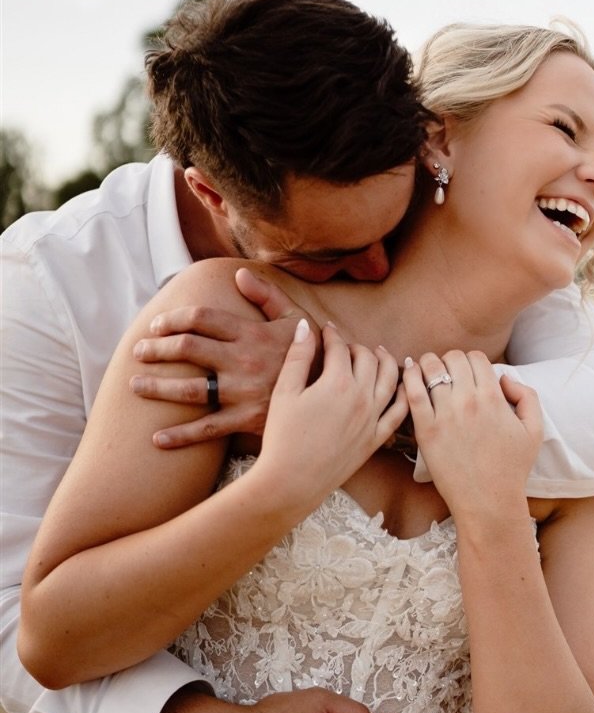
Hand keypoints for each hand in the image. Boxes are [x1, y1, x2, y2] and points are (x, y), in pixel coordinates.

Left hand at [131, 268, 301, 447]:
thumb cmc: (317, 356)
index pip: (202, 318)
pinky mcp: (245, 420)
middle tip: (138, 351)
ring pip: (189, 388)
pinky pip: (206, 429)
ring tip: (135, 384)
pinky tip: (156, 439)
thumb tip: (238, 274)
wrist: (338, 397)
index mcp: (252, 334)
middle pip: (187, 348)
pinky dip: (179, 436)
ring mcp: (242, 392)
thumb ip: (268, 296)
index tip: (158, 325)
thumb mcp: (298, 320)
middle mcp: (242, 361)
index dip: (174, 319)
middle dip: (156, 348)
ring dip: (157, 386)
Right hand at [254, 319, 407, 513]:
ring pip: (391, 378)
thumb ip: (298, 357)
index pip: (341, 348)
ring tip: (377, 354)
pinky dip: (403, 393)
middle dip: (357, 347)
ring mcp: (373, 419)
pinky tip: (400, 385)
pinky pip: (399, 411)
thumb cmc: (283, 437)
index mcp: (337, 383)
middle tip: (346, 347)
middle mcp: (362, 398)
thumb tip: (306, 326)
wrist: (292, 481)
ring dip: (386, 361)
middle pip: (368, 359)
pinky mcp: (377, 438)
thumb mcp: (285, 393)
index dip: (332, 335)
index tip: (327, 331)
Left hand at [401, 350, 542, 519]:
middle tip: (448, 373)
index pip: (476, 358)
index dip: (472, 361)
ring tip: (427, 372)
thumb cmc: (511, 469)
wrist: (489, 501)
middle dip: (450, 360)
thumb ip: (527, 396)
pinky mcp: (426, 430)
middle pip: (453, 358)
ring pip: (430, 368)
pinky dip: (409, 377)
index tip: (468, 373)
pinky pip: (412, 392)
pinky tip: (410, 374)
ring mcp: (445, 415)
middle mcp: (468, 401)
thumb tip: (504, 378)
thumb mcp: (534, 430)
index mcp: (494, 398)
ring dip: (428, 364)